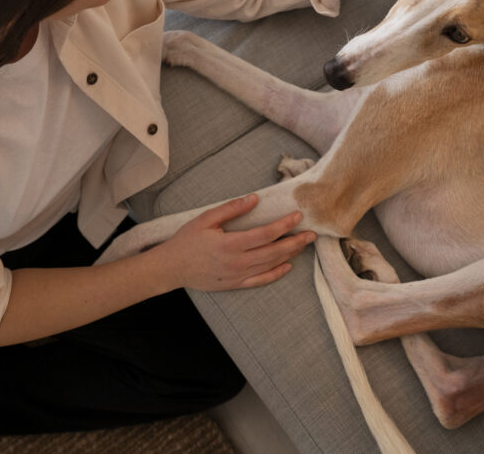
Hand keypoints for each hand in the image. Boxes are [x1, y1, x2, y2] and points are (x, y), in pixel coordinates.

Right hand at [155, 194, 315, 290]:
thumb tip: (254, 198)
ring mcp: (237, 276)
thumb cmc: (187, 240)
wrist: (172, 268)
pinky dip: (276, 274)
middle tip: (311, 234)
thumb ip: (231, 209)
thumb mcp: (205, 219)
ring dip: (289, 255)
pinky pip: (261, 280)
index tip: (297, 216)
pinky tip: (287, 266)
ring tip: (303, 245)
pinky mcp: (235, 285)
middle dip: (295, 242)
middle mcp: (237, 262)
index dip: (284, 225)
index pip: (265, 234)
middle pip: (273, 251)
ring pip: (270, 265)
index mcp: (230, 244)